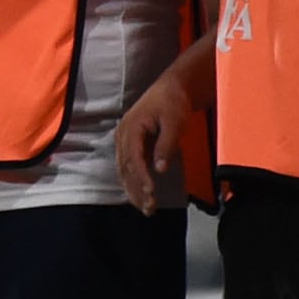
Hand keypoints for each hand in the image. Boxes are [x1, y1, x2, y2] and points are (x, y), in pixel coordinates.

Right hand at [113, 73, 191, 214]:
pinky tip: (139, 193)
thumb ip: (166, 145)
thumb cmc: (173, 103)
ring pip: (125, 169)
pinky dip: (133, 181)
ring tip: (145, 208)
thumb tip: (160, 169)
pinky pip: (128, 166)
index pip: (133, 158)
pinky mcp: (130, 144)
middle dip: (135, 190)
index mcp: (131, 128)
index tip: (150, 193)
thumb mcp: (174, 122)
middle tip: (148, 209)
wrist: (172, 88)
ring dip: (133, 189)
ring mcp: (124, 140)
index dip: (141, 177)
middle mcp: (123, 135)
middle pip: (125, 168)